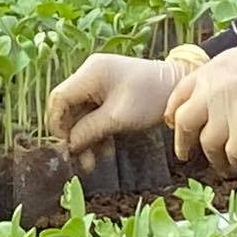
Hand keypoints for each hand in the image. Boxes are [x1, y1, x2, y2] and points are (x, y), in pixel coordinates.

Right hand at [47, 48, 207, 154]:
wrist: (179, 87)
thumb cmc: (150, 98)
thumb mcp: (118, 118)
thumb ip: (89, 130)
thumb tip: (68, 146)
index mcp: (89, 73)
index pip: (58, 98)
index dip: (57, 125)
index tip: (65, 147)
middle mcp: (90, 74)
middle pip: (68, 108)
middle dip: (73, 135)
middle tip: (80, 161)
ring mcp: (99, 82)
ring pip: (81, 114)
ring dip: (85, 138)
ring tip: (92, 163)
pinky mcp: (108, 92)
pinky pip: (94, 113)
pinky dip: (97, 132)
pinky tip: (104, 151)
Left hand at [164, 17, 236, 172]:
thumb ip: (227, 76)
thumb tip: (228, 90)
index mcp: (211, 70)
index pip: (179, 94)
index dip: (175, 112)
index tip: (175, 122)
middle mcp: (211, 92)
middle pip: (184, 123)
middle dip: (183, 141)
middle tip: (186, 154)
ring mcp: (226, 114)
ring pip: (207, 145)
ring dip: (214, 158)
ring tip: (222, 166)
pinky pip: (233, 155)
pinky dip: (236, 163)